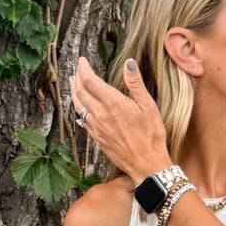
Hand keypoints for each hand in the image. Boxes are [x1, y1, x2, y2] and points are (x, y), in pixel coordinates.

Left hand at [71, 54, 171, 183]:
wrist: (146, 165)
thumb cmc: (151, 136)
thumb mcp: (149, 106)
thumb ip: (136, 83)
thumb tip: (129, 63)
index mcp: (112, 103)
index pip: (90, 80)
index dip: (83, 68)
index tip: (82, 60)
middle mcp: (100, 114)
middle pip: (80, 91)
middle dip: (76, 77)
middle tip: (77, 69)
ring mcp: (96, 127)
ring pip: (78, 105)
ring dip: (74, 92)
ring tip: (73, 83)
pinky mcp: (96, 138)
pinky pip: (82, 119)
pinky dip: (78, 108)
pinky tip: (80, 106)